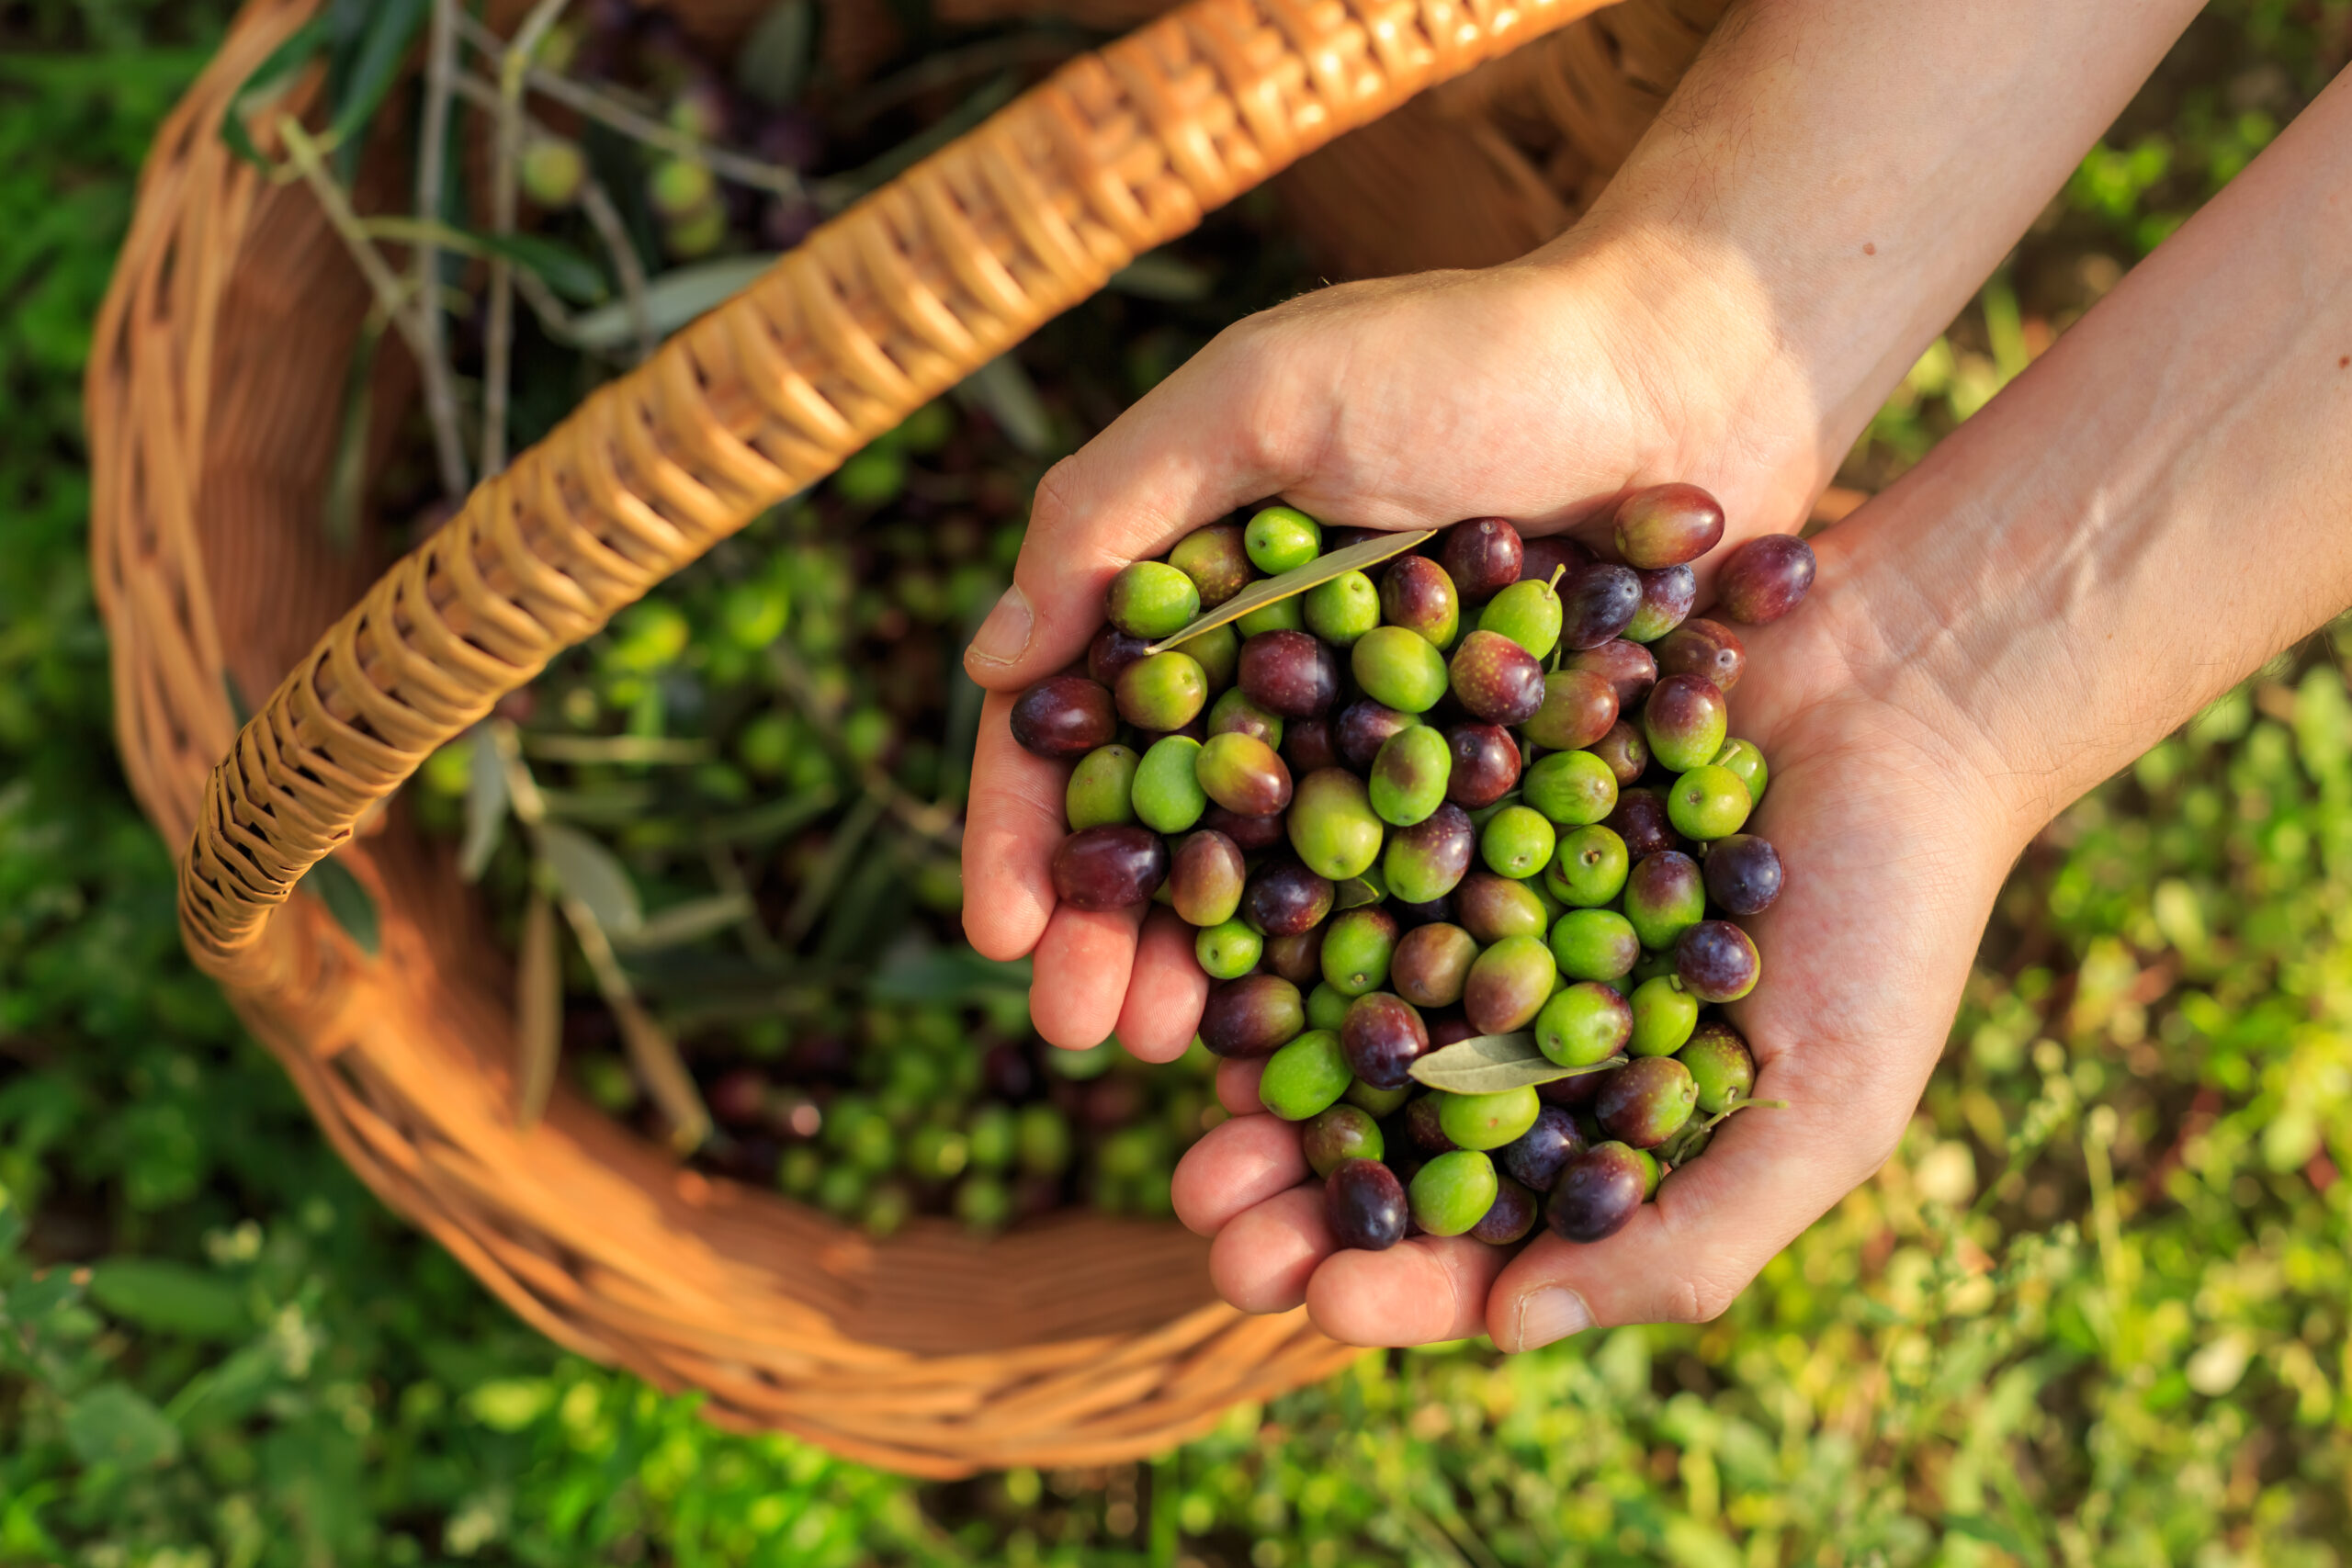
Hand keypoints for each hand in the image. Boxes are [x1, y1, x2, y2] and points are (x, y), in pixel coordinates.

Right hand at [959, 238, 1834, 1055]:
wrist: (1698, 372)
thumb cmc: (1469, 354)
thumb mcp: (1263, 395)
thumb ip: (1112, 509)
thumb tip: (986, 664)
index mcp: (1197, 595)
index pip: (1078, 732)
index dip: (1027, 832)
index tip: (1002, 931)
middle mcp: (1274, 684)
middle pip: (1165, 835)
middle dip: (1105, 936)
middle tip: (1073, 1028)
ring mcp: (1381, 746)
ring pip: (1271, 889)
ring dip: (1209, 977)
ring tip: (1175, 1056)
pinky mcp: (1487, 789)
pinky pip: (1403, 895)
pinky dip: (1354, 967)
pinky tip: (1320, 1038)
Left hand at [1171, 527, 2028, 1344]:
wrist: (1906, 686)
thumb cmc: (1896, 915)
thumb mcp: (1825, 1107)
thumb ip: (1689, 1237)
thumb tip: (1512, 1335)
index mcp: (1596, 1134)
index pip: (1476, 1242)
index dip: (1396, 1283)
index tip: (1322, 1303)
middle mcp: (1511, 1034)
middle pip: (1376, 1139)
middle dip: (1290, 1192)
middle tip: (1209, 1222)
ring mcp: (1467, 915)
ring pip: (1334, 1014)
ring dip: (1257, 1069)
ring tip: (1187, 1107)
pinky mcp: (1443, 795)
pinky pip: (1342, 862)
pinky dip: (1278, 908)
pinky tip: (1212, 939)